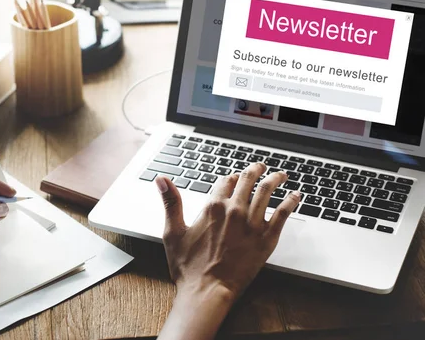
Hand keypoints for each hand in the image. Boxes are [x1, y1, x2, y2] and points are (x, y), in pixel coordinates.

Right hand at [156, 163, 300, 339]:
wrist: (207, 291)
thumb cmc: (188, 267)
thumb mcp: (173, 232)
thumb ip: (171, 202)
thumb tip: (162, 180)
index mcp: (212, 207)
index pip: (225, 181)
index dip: (230, 177)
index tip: (234, 177)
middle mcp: (234, 211)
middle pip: (248, 180)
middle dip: (255, 170)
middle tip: (260, 167)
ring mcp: (252, 224)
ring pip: (267, 191)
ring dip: (275, 179)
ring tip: (280, 175)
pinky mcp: (266, 239)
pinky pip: (283, 214)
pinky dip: (291, 201)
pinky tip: (296, 196)